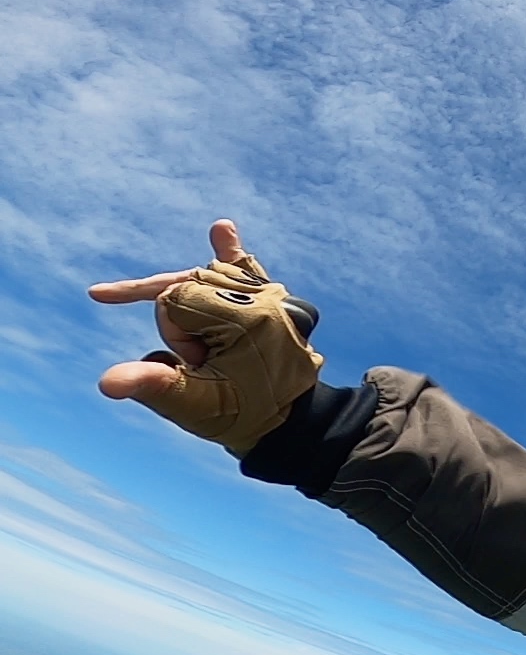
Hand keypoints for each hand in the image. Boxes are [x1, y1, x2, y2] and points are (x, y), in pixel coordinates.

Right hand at [89, 220, 324, 456]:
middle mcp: (263, 295)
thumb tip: (107, 383)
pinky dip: (231, 253)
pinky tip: (222, 229)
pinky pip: (246, 267)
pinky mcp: (272, 302)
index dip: (174, 335)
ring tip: (214, 344)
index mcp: (247, 313)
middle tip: (210, 362)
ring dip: (193, 308)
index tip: (199, 364)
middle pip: (186, 285)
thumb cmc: (242, 416)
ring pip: (202, 279)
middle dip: (182, 326)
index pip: (174, 299)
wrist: (290, 425)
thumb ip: (151, 386)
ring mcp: (271, 295)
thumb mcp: (195, 404)